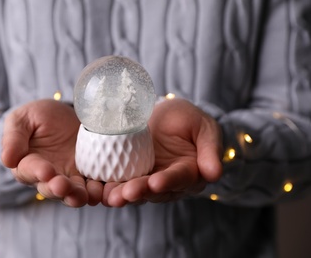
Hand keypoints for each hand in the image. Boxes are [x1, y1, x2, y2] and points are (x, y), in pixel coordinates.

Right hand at [1, 99, 89, 206]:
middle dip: (58, 189)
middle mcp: (48, 177)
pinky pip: (94, 187)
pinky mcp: (89, 175)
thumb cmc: (39, 116)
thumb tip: (7, 160)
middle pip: (52, 188)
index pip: (29, 171)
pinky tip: (104, 191)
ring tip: (86, 194)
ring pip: (73, 193)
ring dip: (79, 196)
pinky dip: (99, 192)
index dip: (37, 172)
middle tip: (64, 186)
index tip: (46, 171)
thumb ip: (14, 137)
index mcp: (27, 164)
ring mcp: (70, 178)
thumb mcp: (23, 119)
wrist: (68, 114)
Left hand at [103, 98, 222, 206]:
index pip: (179, 178)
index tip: (156, 182)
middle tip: (126, 194)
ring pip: (135, 190)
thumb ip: (209, 149)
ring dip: (122, 194)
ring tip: (109, 196)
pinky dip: (109, 185)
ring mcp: (147, 178)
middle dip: (140, 192)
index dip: (168, 181)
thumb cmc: (188, 120)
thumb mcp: (203, 128)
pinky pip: (119, 180)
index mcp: (188, 172)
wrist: (165, 115)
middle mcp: (167, 181)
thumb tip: (215, 174)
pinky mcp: (130, 173)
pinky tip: (98, 188)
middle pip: (153, 190)